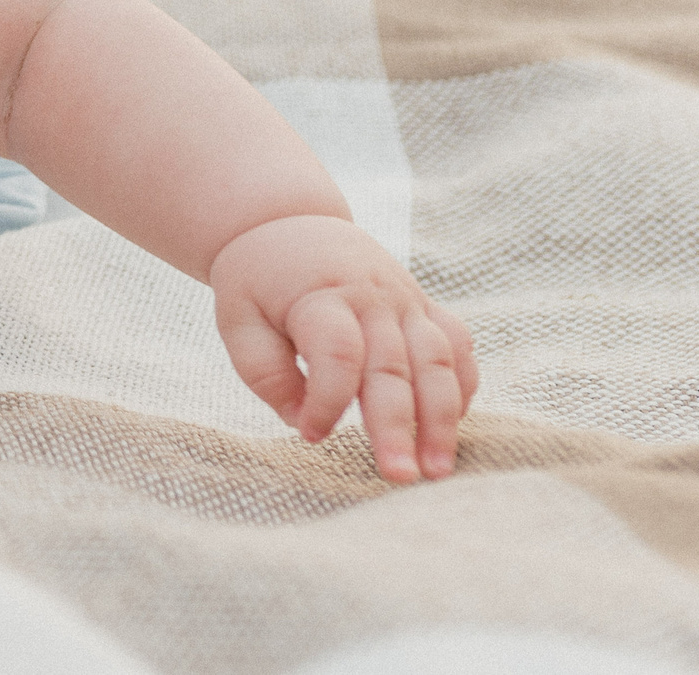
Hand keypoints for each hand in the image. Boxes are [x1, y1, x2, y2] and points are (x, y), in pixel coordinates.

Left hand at [211, 214, 477, 483]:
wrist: (289, 222)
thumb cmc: (258, 281)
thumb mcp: (237, 319)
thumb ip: (264, 372)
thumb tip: (301, 422)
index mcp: (321, 295)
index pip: (337, 353)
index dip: (327, 399)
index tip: (311, 434)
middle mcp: (372, 297)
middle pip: (393, 365)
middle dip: (398, 425)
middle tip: (399, 476)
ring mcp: (405, 300)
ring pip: (437, 360)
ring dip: (443, 418)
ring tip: (437, 469)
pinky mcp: (425, 305)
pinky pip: (456, 346)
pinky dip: (461, 386)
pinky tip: (453, 426)